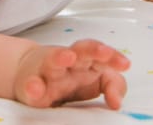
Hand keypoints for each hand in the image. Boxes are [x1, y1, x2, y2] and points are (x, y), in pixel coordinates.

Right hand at [13, 39, 129, 108]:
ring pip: (53, 61)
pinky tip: (35, 88)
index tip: (125, 65)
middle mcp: (68, 62)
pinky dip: (32, 86)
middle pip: (81, 50)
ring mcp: (48, 72)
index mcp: (86, 61)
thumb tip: (117, 103)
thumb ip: (112, 85)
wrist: (27, 71)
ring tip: (68, 57)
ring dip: (60, 56)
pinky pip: (31, 85)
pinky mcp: (31, 86)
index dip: (113, 58)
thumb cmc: (69, 76)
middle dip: (93, 50)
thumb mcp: (95, 80)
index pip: (101, 55)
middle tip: (105, 52)